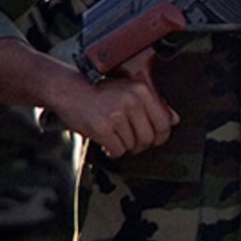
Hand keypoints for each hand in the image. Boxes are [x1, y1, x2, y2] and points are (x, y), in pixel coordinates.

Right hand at [49, 50, 177, 157]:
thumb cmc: (98, 91)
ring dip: (124, 146)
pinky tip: (106, 142)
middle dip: (140, 144)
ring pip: (133, 146)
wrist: (66, 89)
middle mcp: (132, 102)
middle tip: (129, 141)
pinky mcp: (103, 128)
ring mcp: (117, 115)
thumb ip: (153, 104)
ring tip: (114, 136)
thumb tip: (174, 120)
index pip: (165, 123)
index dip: (161, 136)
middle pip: (149, 138)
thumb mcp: (128, 90)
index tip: (154, 139)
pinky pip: (117, 150)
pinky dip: (112, 150)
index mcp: (142, 91)